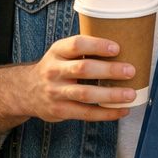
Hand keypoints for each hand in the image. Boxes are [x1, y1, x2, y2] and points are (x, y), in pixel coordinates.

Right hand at [18, 34, 137, 122]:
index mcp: (57, 51)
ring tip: (130, 94)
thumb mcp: (61, 53)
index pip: (77, 44)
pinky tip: (121, 110)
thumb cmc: (55, 68)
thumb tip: (123, 45)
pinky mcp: (60, 110)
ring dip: (110, 95)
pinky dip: (106, 113)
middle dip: (109, 70)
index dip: (97, 45)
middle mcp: (54, 70)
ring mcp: (56, 92)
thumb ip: (83, 50)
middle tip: (130, 71)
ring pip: (85, 94)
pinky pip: (85, 113)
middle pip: (83, 69)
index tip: (117, 48)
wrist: (26, 91)